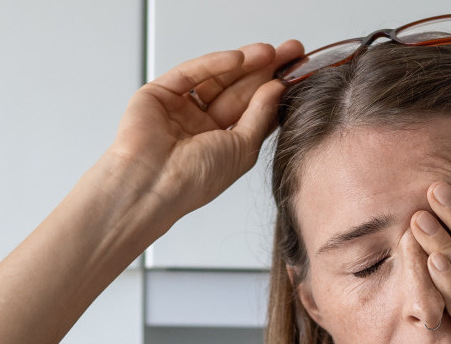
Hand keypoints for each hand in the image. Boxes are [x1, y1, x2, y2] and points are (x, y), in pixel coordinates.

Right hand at [108, 40, 304, 222]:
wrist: (153, 185)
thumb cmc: (194, 181)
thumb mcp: (242, 148)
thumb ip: (261, 115)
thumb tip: (277, 88)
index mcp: (220, 144)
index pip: (252, 110)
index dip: (274, 91)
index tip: (297, 73)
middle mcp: (200, 126)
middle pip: (238, 91)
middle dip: (264, 71)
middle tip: (290, 53)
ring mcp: (179, 109)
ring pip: (216, 79)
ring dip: (244, 64)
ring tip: (270, 52)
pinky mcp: (159, 94)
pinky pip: (190, 73)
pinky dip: (214, 63)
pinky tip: (239, 57)